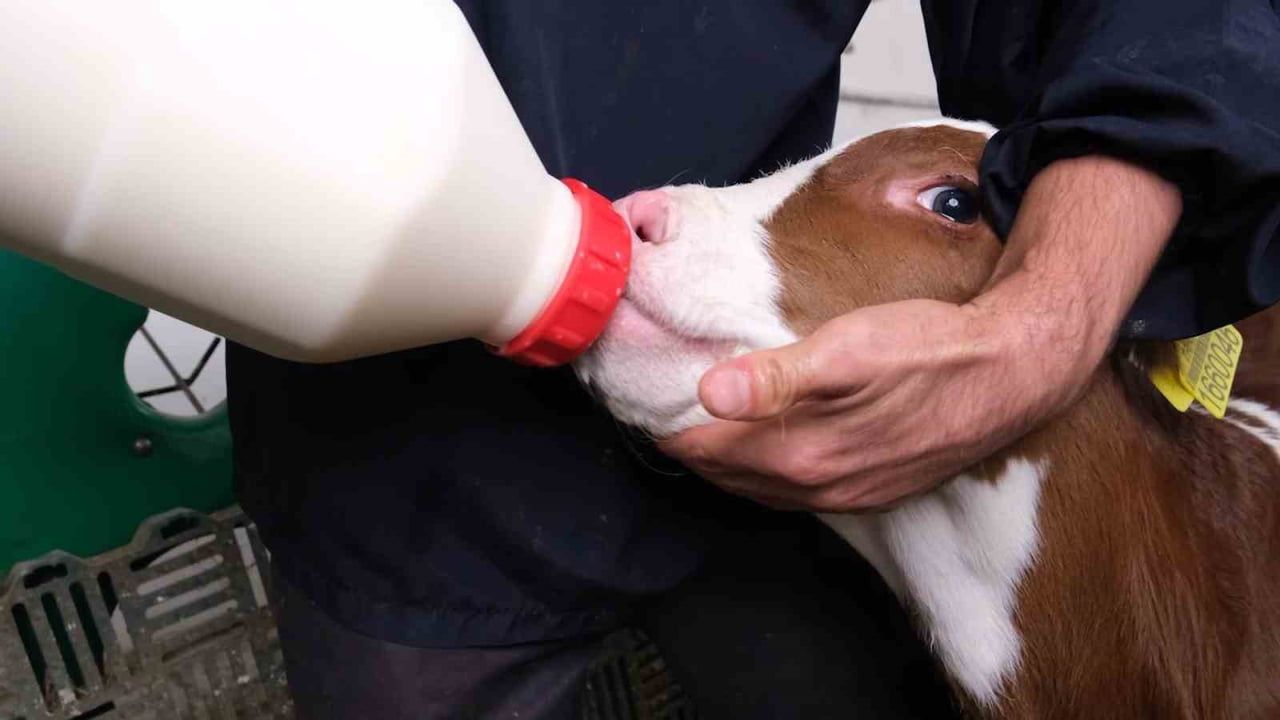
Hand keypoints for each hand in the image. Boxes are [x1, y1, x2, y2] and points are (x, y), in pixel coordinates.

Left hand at [660, 155, 1181, 511]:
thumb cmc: (930, 349)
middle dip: (687, 445)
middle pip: (725, 473)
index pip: (705, 448)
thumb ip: (776, 377)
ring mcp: (846, 495)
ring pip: (758, 487)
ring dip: (724, 462)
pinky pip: (794, 492)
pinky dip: (763, 473)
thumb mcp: (849, 348)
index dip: (667, 424)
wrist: (1014, 375)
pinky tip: (763, 448)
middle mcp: (817, 485)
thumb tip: (709, 392)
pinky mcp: (871, 492)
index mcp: (800, 451)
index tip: (642, 396)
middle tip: (658, 410)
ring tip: (698, 429)